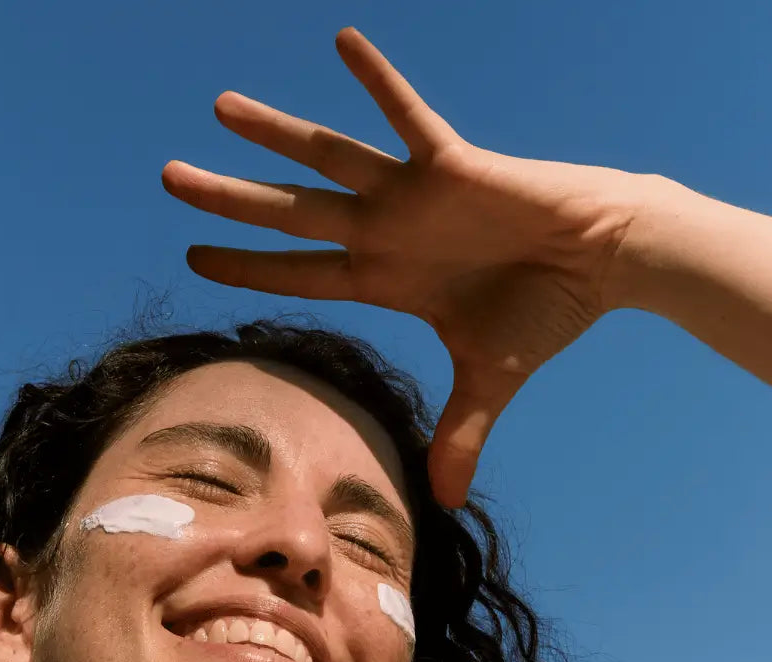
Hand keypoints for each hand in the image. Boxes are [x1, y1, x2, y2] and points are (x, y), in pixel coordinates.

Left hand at [161, 27, 649, 507]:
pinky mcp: (455, 164)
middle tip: (167, 179)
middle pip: (290, 214)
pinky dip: (379, 81)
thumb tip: (445, 506)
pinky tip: (341, 41)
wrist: (604, 259)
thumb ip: (460, 437)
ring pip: (330, 159)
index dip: (246, 267)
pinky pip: (409, 116)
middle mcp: (386, 230)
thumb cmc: (544, 311)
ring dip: (277, 135)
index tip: (191, 258)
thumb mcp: (490, 382)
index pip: (299, 274)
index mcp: (385, 278)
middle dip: (229, 200)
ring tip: (220, 107)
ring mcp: (414, 195)